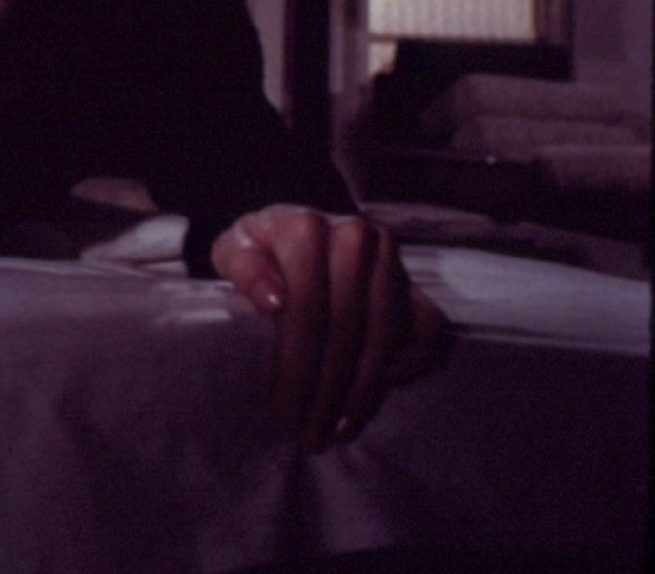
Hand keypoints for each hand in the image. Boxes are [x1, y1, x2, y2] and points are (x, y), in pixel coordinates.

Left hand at [211, 205, 447, 451]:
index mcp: (306, 228)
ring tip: (338, 429)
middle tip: (310, 436)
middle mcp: (356, 238)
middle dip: (328, 391)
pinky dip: (410, 364)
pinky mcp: (415, 280)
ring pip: (386, 334)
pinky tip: (379, 391)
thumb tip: (274, 300)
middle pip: (347, 328)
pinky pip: (427, 330)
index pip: (306, 309)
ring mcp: (391, 259)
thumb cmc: (261, 248)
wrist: (298, 228)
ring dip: (363, 391)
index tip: (283, 413)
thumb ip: (243, 268)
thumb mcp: (236, 250)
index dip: (296, 368)